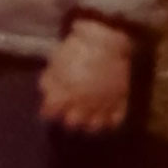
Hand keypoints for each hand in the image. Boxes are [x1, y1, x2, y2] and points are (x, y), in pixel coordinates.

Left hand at [39, 18, 132, 132]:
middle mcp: (83, 104)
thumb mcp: (55, 63)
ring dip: (87, 123)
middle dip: (67, 118)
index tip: (48, 109)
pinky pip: (115, 120)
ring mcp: (103, 104)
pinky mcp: (120, 100)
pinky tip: (104, 117)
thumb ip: (49, 81)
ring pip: (94, 126)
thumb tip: (46, 93)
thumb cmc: (75, 48)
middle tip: (67, 113)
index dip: (47, 111)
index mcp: (64, 95)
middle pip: (72, 123)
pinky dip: (109, 121)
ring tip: (85, 118)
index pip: (50, 113)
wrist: (106, 41)